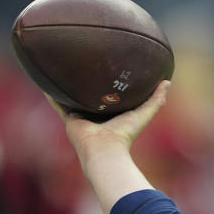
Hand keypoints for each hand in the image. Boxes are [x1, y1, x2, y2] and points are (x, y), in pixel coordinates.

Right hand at [46, 81, 170, 160]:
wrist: (105, 149)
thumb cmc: (126, 133)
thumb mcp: (145, 113)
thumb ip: (156, 99)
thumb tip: (167, 81)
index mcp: (113, 114)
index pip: (112, 97)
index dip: (112, 87)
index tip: (113, 70)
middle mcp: (97, 116)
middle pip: (92, 97)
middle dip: (90, 85)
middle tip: (88, 64)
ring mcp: (82, 117)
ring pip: (73, 99)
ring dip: (69, 88)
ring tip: (64, 70)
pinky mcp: (70, 119)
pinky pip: (58, 105)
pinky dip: (52, 95)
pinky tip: (46, 82)